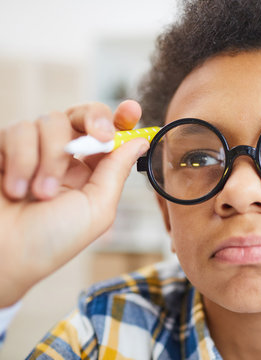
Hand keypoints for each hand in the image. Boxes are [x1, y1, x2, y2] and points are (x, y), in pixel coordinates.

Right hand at [0, 100, 149, 307]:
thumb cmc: (51, 241)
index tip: (132, 110)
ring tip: (41, 195)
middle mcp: (61, 156)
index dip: (121, 118)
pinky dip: (21, 160)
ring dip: (51, 159)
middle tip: (100, 135)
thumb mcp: (97, 208)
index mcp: (89, 172)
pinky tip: (16, 190)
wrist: (2, 256)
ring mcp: (30, 149)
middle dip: (95, 119)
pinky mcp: (1, 148)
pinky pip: (17, 130)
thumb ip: (116, 171)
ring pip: (50, 121)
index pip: (107, 135)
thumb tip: (139, 141)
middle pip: (81, 114)